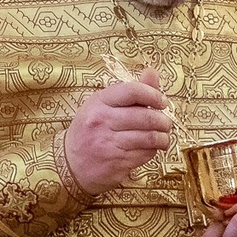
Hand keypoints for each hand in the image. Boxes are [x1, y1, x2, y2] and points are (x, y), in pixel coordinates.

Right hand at [64, 69, 175, 193]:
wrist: (69, 164)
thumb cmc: (90, 130)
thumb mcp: (102, 105)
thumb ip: (131, 91)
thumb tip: (152, 72)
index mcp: (98, 102)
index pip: (132, 91)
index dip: (154, 94)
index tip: (162, 102)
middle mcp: (102, 121)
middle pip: (146, 116)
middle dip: (163, 120)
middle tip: (166, 122)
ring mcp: (109, 144)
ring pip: (149, 137)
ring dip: (163, 137)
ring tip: (163, 136)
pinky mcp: (117, 163)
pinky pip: (145, 154)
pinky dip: (153, 151)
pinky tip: (150, 148)